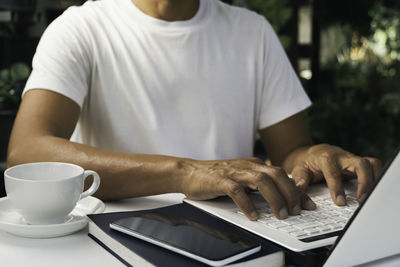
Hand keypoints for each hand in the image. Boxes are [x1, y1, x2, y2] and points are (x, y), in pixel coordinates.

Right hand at [178, 158, 315, 220]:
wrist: (188, 171)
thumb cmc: (214, 177)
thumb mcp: (240, 176)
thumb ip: (256, 182)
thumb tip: (277, 196)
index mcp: (253, 164)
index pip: (281, 174)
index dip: (297, 189)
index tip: (308, 204)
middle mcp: (247, 166)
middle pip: (276, 175)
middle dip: (290, 193)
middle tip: (296, 211)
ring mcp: (234, 172)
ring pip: (262, 181)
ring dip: (274, 199)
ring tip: (280, 215)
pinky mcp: (221, 181)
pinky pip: (238, 191)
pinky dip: (248, 205)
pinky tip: (253, 216)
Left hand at [290, 144, 381, 204]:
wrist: (311, 154)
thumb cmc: (305, 163)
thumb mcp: (298, 169)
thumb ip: (299, 178)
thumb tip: (300, 186)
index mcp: (325, 158)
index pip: (333, 171)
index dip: (337, 187)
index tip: (340, 202)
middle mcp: (342, 157)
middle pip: (361, 164)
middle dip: (365, 182)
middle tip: (362, 200)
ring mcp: (352, 160)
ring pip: (371, 164)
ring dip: (374, 180)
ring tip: (370, 198)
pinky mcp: (359, 165)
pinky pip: (373, 168)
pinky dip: (376, 178)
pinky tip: (372, 192)